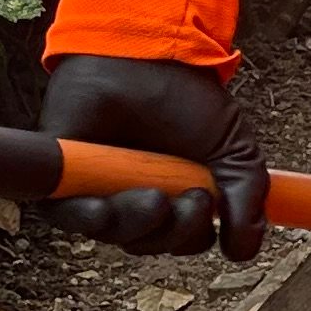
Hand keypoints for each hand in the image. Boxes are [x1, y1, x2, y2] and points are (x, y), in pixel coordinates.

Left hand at [37, 56, 271, 263]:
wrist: (148, 57)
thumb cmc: (187, 100)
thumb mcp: (236, 155)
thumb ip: (247, 203)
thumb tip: (243, 253)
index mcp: (171, 195)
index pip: (177, 240)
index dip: (191, 237)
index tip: (209, 206)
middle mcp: (131, 195)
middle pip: (145, 243)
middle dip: (171, 232)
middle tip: (189, 199)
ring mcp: (95, 186)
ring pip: (110, 234)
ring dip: (135, 225)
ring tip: (152, 199)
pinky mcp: (62, 173)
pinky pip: (66, 215)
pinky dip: (86, 217)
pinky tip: (104, 207)